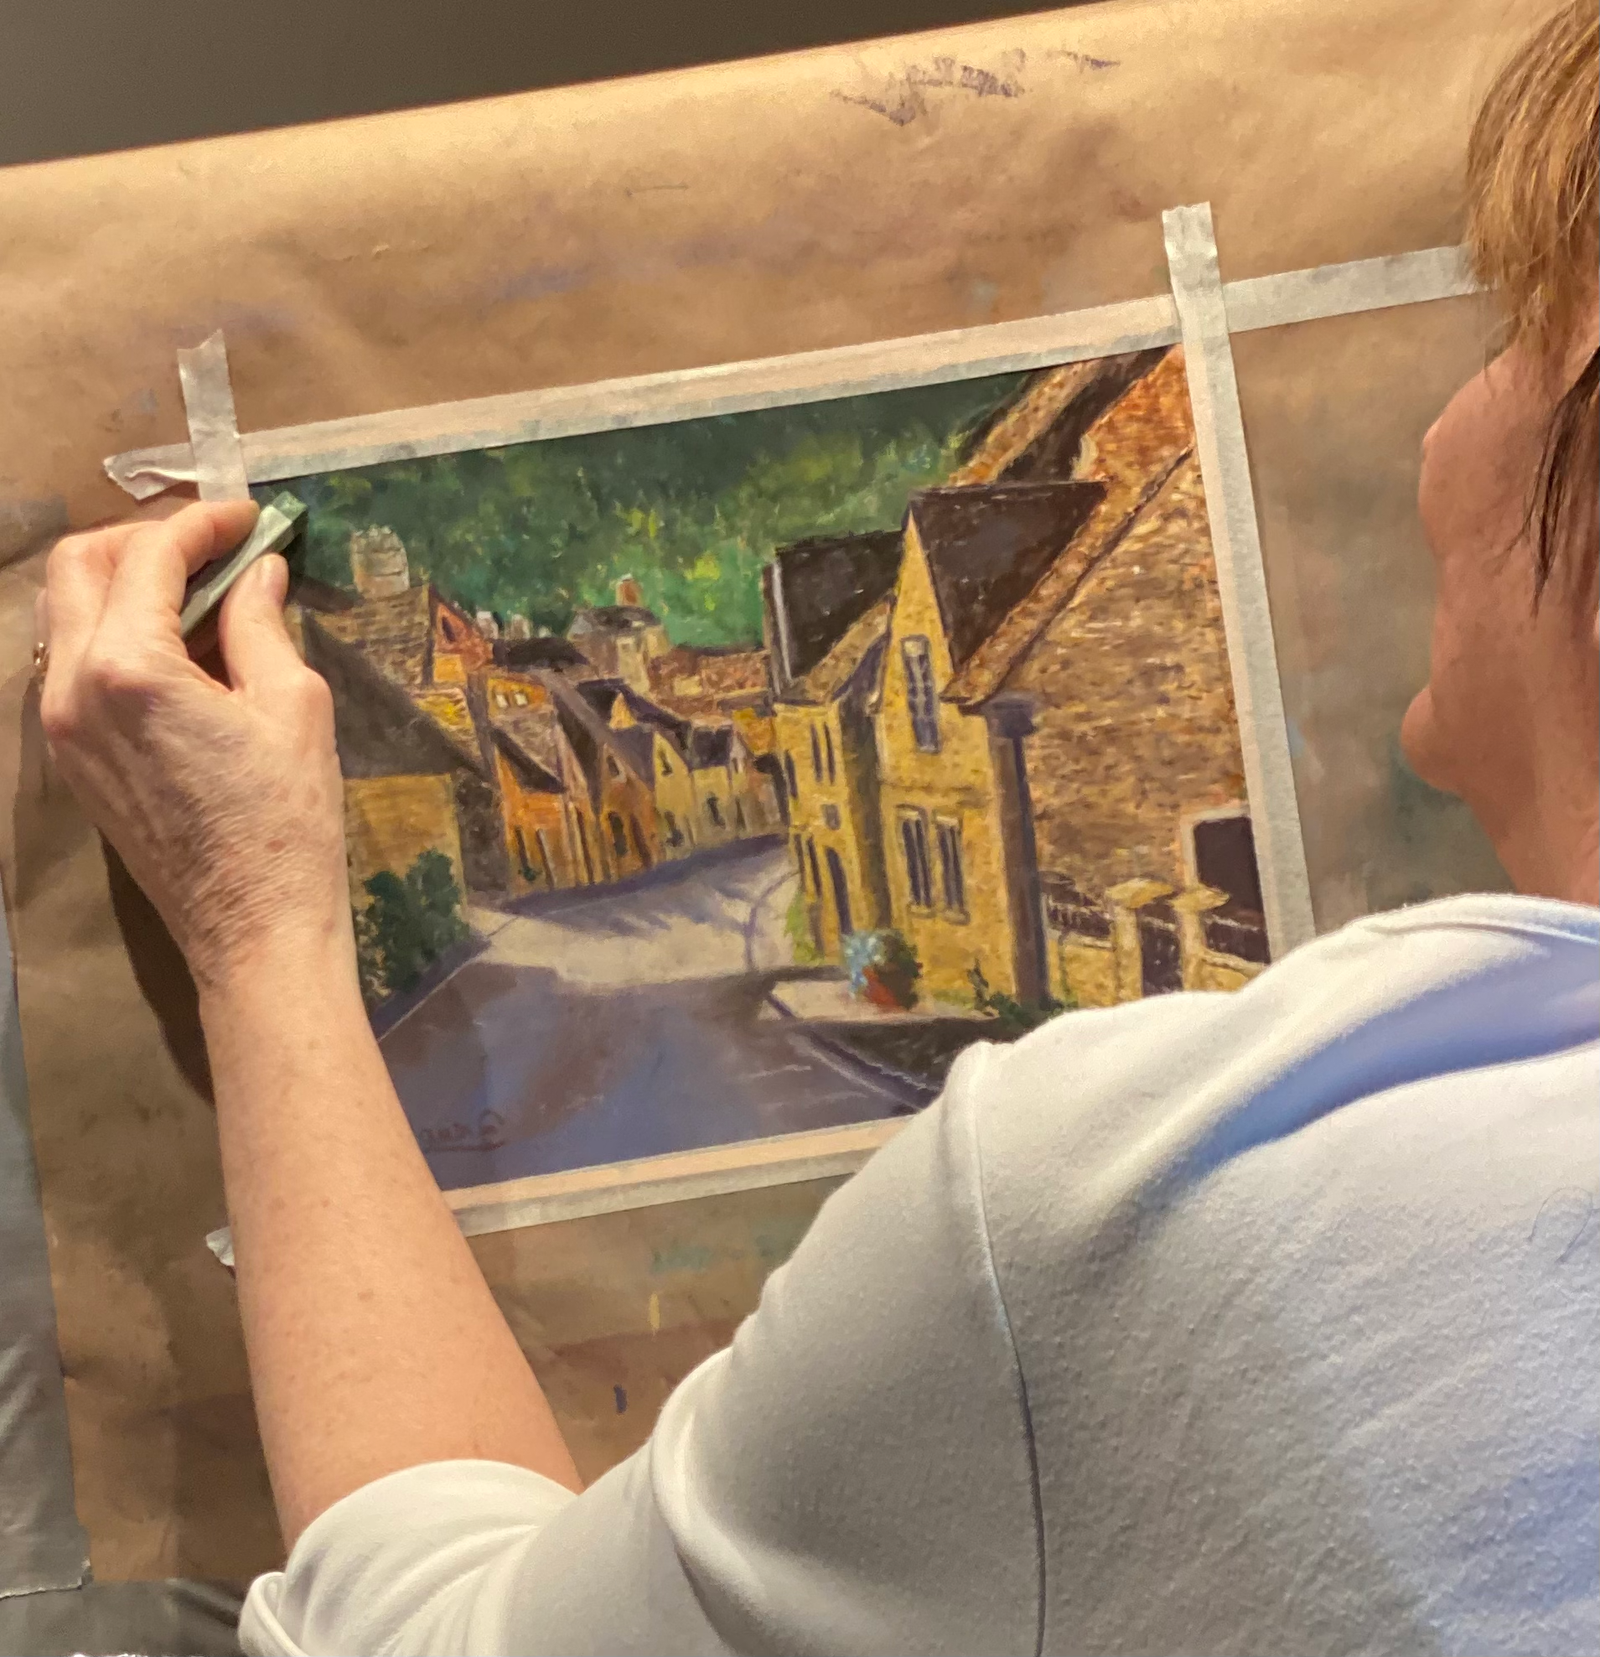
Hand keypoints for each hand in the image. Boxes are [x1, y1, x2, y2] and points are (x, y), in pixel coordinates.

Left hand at [39, 501, 355, 994]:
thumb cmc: (288, 819)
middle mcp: (74, 688)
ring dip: (126, 584)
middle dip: (146, 541)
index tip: (250, 518)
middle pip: (80, 566)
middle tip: (215, 548)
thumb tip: (258, 570)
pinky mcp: (73, 758)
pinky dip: (117, 633)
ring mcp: (63, 727)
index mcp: (130, 668)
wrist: (253, 928)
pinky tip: (182, 651)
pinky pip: (75, 664)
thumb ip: (261, 624)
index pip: (148, 557)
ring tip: (200, 594)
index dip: (202, 524)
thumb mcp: (294, 705)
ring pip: (67, 613)